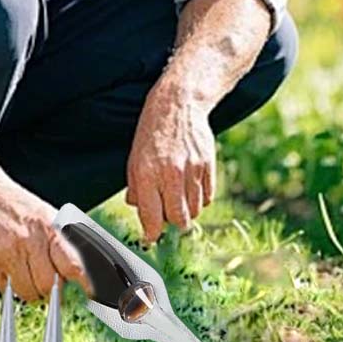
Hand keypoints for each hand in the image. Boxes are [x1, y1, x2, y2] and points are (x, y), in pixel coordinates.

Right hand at [0, 183, 90, 300]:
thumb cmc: (19, 207)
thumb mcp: (48, 216)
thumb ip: (65, 242)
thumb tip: (84, 269)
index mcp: (50, 228)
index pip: (73, 265)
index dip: (85, 282)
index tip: (91, 292)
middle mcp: (30, 241)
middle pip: (49, 284)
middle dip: (54, 290)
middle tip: (53, 284)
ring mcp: (8, 254)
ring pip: (29, 292)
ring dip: (35, 292)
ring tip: (32, 277)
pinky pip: (9, 291)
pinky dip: (15, 288)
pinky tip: (14, 272)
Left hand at [126, 84, 215, 243]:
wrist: (178, 104)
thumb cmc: (152, 132)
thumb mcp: (134, 157)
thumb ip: (136, 186)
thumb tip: (138, 209)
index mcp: (147, 174)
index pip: (151, 217)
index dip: (151, 233)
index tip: (150, 237)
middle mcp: (170, 174)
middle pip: (178, 219)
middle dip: (172, 223)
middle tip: (167, 217)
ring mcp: (191, 170)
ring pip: (194, 210)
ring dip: (187, 211)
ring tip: (179, 199)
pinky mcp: (207, 166)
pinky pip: (208, 197)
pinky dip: (200, 199)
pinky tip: (192, 189)